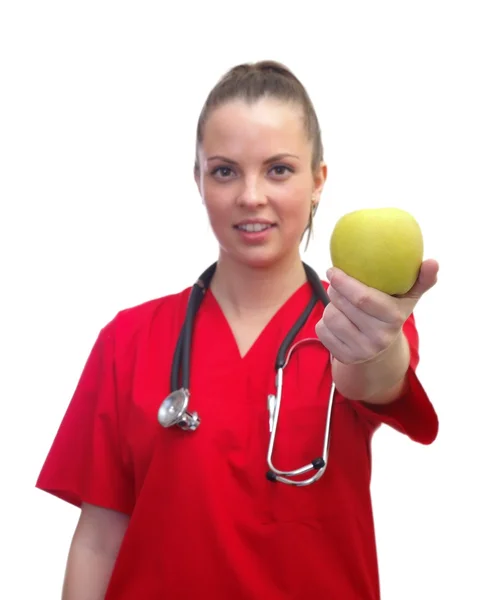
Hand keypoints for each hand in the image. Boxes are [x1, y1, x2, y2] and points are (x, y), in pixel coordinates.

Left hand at [315, 259, 438, 364]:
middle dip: (335, 289)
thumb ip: (422, 279)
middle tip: (336, 282)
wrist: (382, 351)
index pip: (363, 298)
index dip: (344, 282)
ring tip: (340, 303)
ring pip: (330, 317)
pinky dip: (324, 322)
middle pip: (343, 305)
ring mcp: (361, 351)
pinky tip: (337, 320)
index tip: (333, 270)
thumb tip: (433, 262)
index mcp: (393, 319)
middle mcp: (378, 338)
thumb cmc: (393, 312)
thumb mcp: (409, 297)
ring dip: (330, 306)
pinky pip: (321, 331)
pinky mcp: (345, 358)